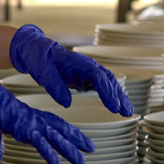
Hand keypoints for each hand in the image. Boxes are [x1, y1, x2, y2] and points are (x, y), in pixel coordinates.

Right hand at [0, 70, 95, 163]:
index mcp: (30, 117)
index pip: (54, 124)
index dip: (68, 132)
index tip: (79, 138)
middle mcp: (35, 120)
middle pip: (61, 130)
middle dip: (77, 139)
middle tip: (92, 148)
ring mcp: (31, 124)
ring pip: (55, 138)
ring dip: (70, 149)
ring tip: (82, 160)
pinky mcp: (24, 129)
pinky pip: (40, 143)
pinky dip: (50, 154)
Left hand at [9, 25, 132, 115]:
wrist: (36, 51)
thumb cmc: (39, 58)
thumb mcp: (41, 70)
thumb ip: (54, 85)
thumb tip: (66, 103)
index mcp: (78, 62)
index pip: (98, 76)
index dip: (107, 92)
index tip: (113, 106)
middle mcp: (87, 66)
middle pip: (108, 79)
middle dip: (119, 96)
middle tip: (126, 112)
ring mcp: (88, 71)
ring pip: (108, 83)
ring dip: (119, 96)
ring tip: (127, 112)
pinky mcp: (85, 78)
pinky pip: (101, 86)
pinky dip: (111, 96)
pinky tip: (117, 106)